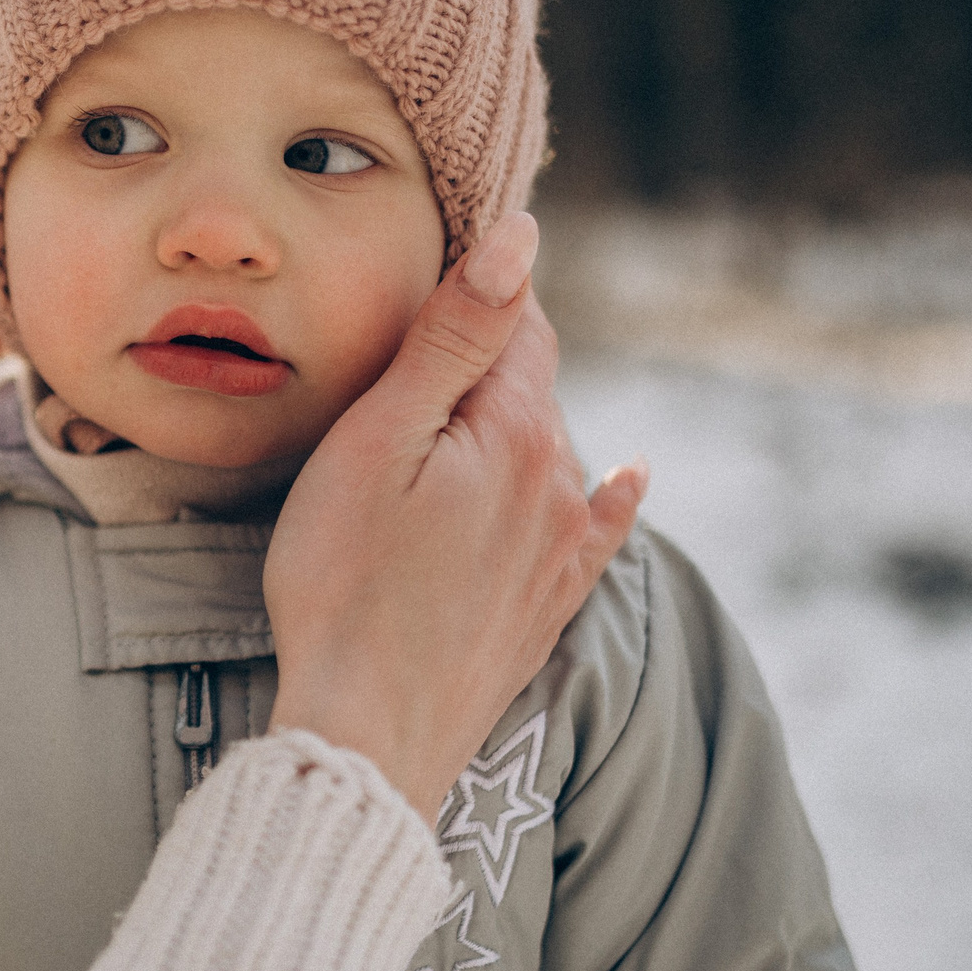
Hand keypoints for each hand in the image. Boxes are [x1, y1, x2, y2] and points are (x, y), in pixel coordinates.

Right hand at [263, 213, 646, 818]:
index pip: (517, 320)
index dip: (478, 288)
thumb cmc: (343, 582)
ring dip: (510, 423)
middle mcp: (559, 484)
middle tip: (420, 350)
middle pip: (531, 384)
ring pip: (548, 450)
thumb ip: (454, 336)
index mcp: (516, 432)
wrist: (369, 734)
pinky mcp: (550, 605)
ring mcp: (562, 550)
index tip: (444, 265)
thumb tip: (522, 237)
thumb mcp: (377, 441)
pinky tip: (628, 477)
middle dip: (487, 357)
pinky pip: (594, 525)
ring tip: (459, 417)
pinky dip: (605, 492)